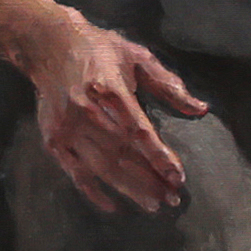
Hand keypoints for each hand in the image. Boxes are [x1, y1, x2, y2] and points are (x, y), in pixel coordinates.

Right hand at [25, 7, 207, 213]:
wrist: (49, 44)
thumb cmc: (99, 50)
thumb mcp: (137, 57)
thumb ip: (168, 84)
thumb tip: (201, 109)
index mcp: (110, 88)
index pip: (138, 131)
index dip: (159, 156)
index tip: (178, 177)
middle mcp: (87, 110)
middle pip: (122, 154)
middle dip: (150, 180)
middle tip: (173, 198)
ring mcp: (67, 127)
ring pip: (102, 167)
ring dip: (130, 189)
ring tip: (154, 203)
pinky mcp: (53, 139)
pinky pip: (76, 173)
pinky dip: (94, 192)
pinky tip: (114, 205)